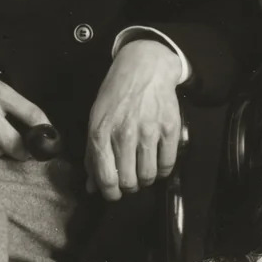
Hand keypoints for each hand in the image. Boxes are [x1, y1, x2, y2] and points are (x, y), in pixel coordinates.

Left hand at [84, 39, 182, 200]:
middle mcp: (124, 134)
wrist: (144, 67)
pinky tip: (157, 162)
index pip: (106, 178)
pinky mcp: (169, 128)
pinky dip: (162, 171)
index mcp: (101, 132)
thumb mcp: (96, 120)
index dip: (110, 193)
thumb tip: (92, 187)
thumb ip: (92, 154)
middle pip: (128, 181)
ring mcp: (149, 131)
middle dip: (128, 186)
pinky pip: (167, 164)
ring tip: (143, 171)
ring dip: (145, 180)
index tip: (114, 193)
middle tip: (129, 180)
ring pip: (148, 176)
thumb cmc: (116, 94)